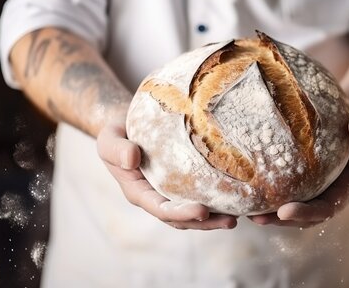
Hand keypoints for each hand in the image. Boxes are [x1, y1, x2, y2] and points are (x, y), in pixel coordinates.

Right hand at [96, 119, 236, 229]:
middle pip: (182, 218)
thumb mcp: (109, 138)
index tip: (202, 211)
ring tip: (240, 216)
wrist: (127, 125)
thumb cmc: (117, 132)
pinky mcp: (184, 181)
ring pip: (195, 211)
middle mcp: (157, 197)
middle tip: (231, 220)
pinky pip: (202, 193)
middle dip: (206, 222)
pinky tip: (238, 197)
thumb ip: (116, 149)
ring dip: (216, 217)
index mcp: (139, 192)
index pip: (161, 209)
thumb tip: (132, 159)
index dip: (181, 213)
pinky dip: (218, 199)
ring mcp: (171, 191)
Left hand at [249, 110, 348, 227]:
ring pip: (290, 208)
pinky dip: (266, 194)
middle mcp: (328, 194)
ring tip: (245, 211)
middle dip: (280, 219)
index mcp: (347, 188)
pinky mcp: (300, 181)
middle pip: (304, 216)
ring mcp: (313, 190)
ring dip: (269, 212)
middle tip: (258, 217)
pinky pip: (283, 190)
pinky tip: (246, 190)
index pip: (326, 207)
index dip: (306, 213)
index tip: (285, 211)